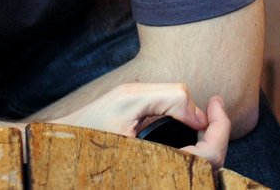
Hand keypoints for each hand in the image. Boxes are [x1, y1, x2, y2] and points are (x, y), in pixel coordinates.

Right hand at [53, 82, 228, 167]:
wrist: (58, 147)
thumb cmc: (89, 124)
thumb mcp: (128, 97)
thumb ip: (168, 98)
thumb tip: (200, 113)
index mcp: (156, 168)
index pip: (210, 157)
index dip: (221, 128)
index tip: (216, 102)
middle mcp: (158, 180)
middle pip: (209, 165)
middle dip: (218, 133)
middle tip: (214, 106)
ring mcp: (155, 182)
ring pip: (198, 170)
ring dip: (207, 143)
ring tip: (203, 117)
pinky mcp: (150, 180)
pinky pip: (182, 170)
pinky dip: (193, 152)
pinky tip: (189, 132)